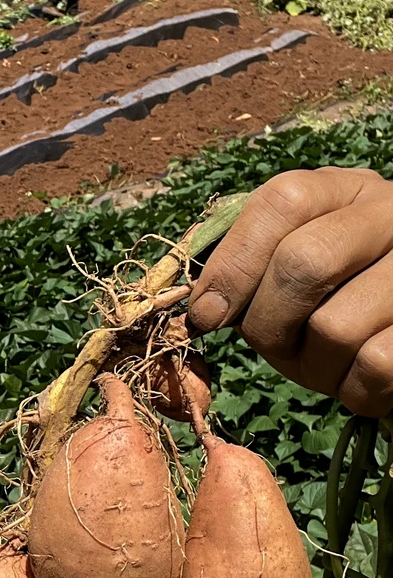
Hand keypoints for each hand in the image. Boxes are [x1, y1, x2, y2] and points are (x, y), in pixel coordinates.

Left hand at [188, 167, 392, 417]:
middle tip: (271, 344)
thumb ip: (246, 270)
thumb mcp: (287, 271)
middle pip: (304, 263)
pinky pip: (376, 364)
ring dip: (312, 365)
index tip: (206, 314)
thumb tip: (204, 310)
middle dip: (267, 322)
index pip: (282, 203)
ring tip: (324, 361)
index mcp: (345, 190)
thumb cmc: (332, 301)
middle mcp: (392, 215)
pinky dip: (351, 387)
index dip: (233, 264)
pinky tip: (356, 377)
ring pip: (335, 326)